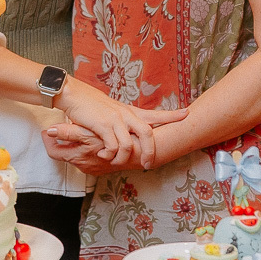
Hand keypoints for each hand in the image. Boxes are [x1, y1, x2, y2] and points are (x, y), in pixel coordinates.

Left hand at [42, 127, 137, 174]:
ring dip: (74, 145)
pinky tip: (90, 139)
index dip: (48, 141)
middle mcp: (84, 165)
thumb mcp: (89, 134)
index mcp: (78, 157)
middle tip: (55, 129)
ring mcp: (93, 167)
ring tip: (72, 130)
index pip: (54, 152)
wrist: (140, 151)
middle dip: (60, 142)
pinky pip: (89, 158)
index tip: (45, 132)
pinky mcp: (102, 167)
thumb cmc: (114, 140)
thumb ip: (68, 133)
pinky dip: (86, 149)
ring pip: (77, 155)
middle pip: (64, 154)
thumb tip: (50, 131)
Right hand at [56, 78, 185, 168]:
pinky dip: (110, 155)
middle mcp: (126, 115)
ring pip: (129, 145)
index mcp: (130, 112)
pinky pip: (113, 146)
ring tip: (116, 162)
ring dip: (124, 159)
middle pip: (147, 134)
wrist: (74, 95)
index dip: (172, 115)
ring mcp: (115, 120)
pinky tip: (104, 155)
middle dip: (150, 152)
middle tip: (148, 164)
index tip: (187, 114)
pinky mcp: (103, 125)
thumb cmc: (92, 105)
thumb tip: (134, 132)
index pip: (156, 113)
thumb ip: (125, 121)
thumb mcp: (113, 112)